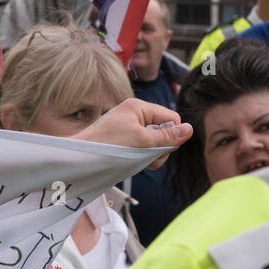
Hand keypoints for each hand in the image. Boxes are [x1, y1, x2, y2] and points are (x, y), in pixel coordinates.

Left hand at [73, 99, 191, 168]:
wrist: (78, 159)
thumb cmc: (108, 147)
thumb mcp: (142, 142)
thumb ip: (167, 137)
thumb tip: (189, 129)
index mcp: (138, 107)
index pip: (170, 118)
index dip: (171, 136)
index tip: (161, 149)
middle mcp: (133, 113)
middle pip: (163, 130)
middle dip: (160, 147)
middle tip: (147, 158)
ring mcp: (127, 126)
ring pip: (153, 141)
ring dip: (150, 154)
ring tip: (137, 161)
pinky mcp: (122, 138)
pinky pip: (142, 146)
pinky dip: (141, 156)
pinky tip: (132, 162)